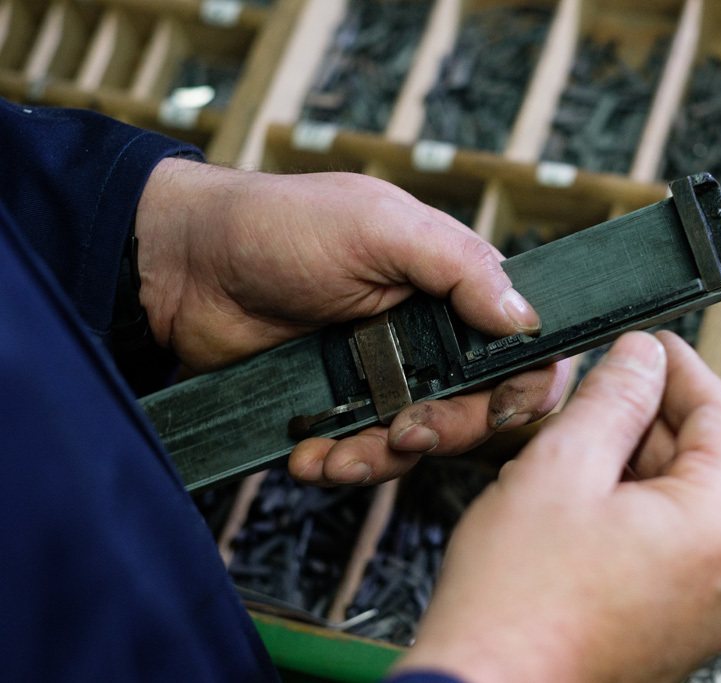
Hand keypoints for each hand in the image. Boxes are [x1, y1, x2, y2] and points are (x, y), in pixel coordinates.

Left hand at [135, 158, 568, 484]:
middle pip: (478, 409)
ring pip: (420, 443)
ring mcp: (384, 376)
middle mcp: (428, 335)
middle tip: (407, 433)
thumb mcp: (377, 226)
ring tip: (340, 455)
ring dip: (387, 459)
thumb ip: (458, 266)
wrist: (182, 267)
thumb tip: (524, 318)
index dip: (525, 386)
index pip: (523, 346)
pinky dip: (340, 466)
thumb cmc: (279, 226)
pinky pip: (364, 456)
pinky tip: (308, 455)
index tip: (497, 410)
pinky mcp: (339, 408)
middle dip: (449, 432)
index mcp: (452, 286)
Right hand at [394, 332, 720, 682]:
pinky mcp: (673, 631)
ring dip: (633, 466)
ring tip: (571, 453)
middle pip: (703, 464)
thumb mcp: (562, 465)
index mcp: (718, 529)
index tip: (653, 344)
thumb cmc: (516, 601)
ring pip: (680, 506)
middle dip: (650, 420)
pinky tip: (577, 504)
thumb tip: (642, 357)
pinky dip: (630, 514)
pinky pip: (666, 549)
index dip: (682, 369)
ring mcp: (703, 611)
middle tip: (598, 392)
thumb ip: (614, 397)